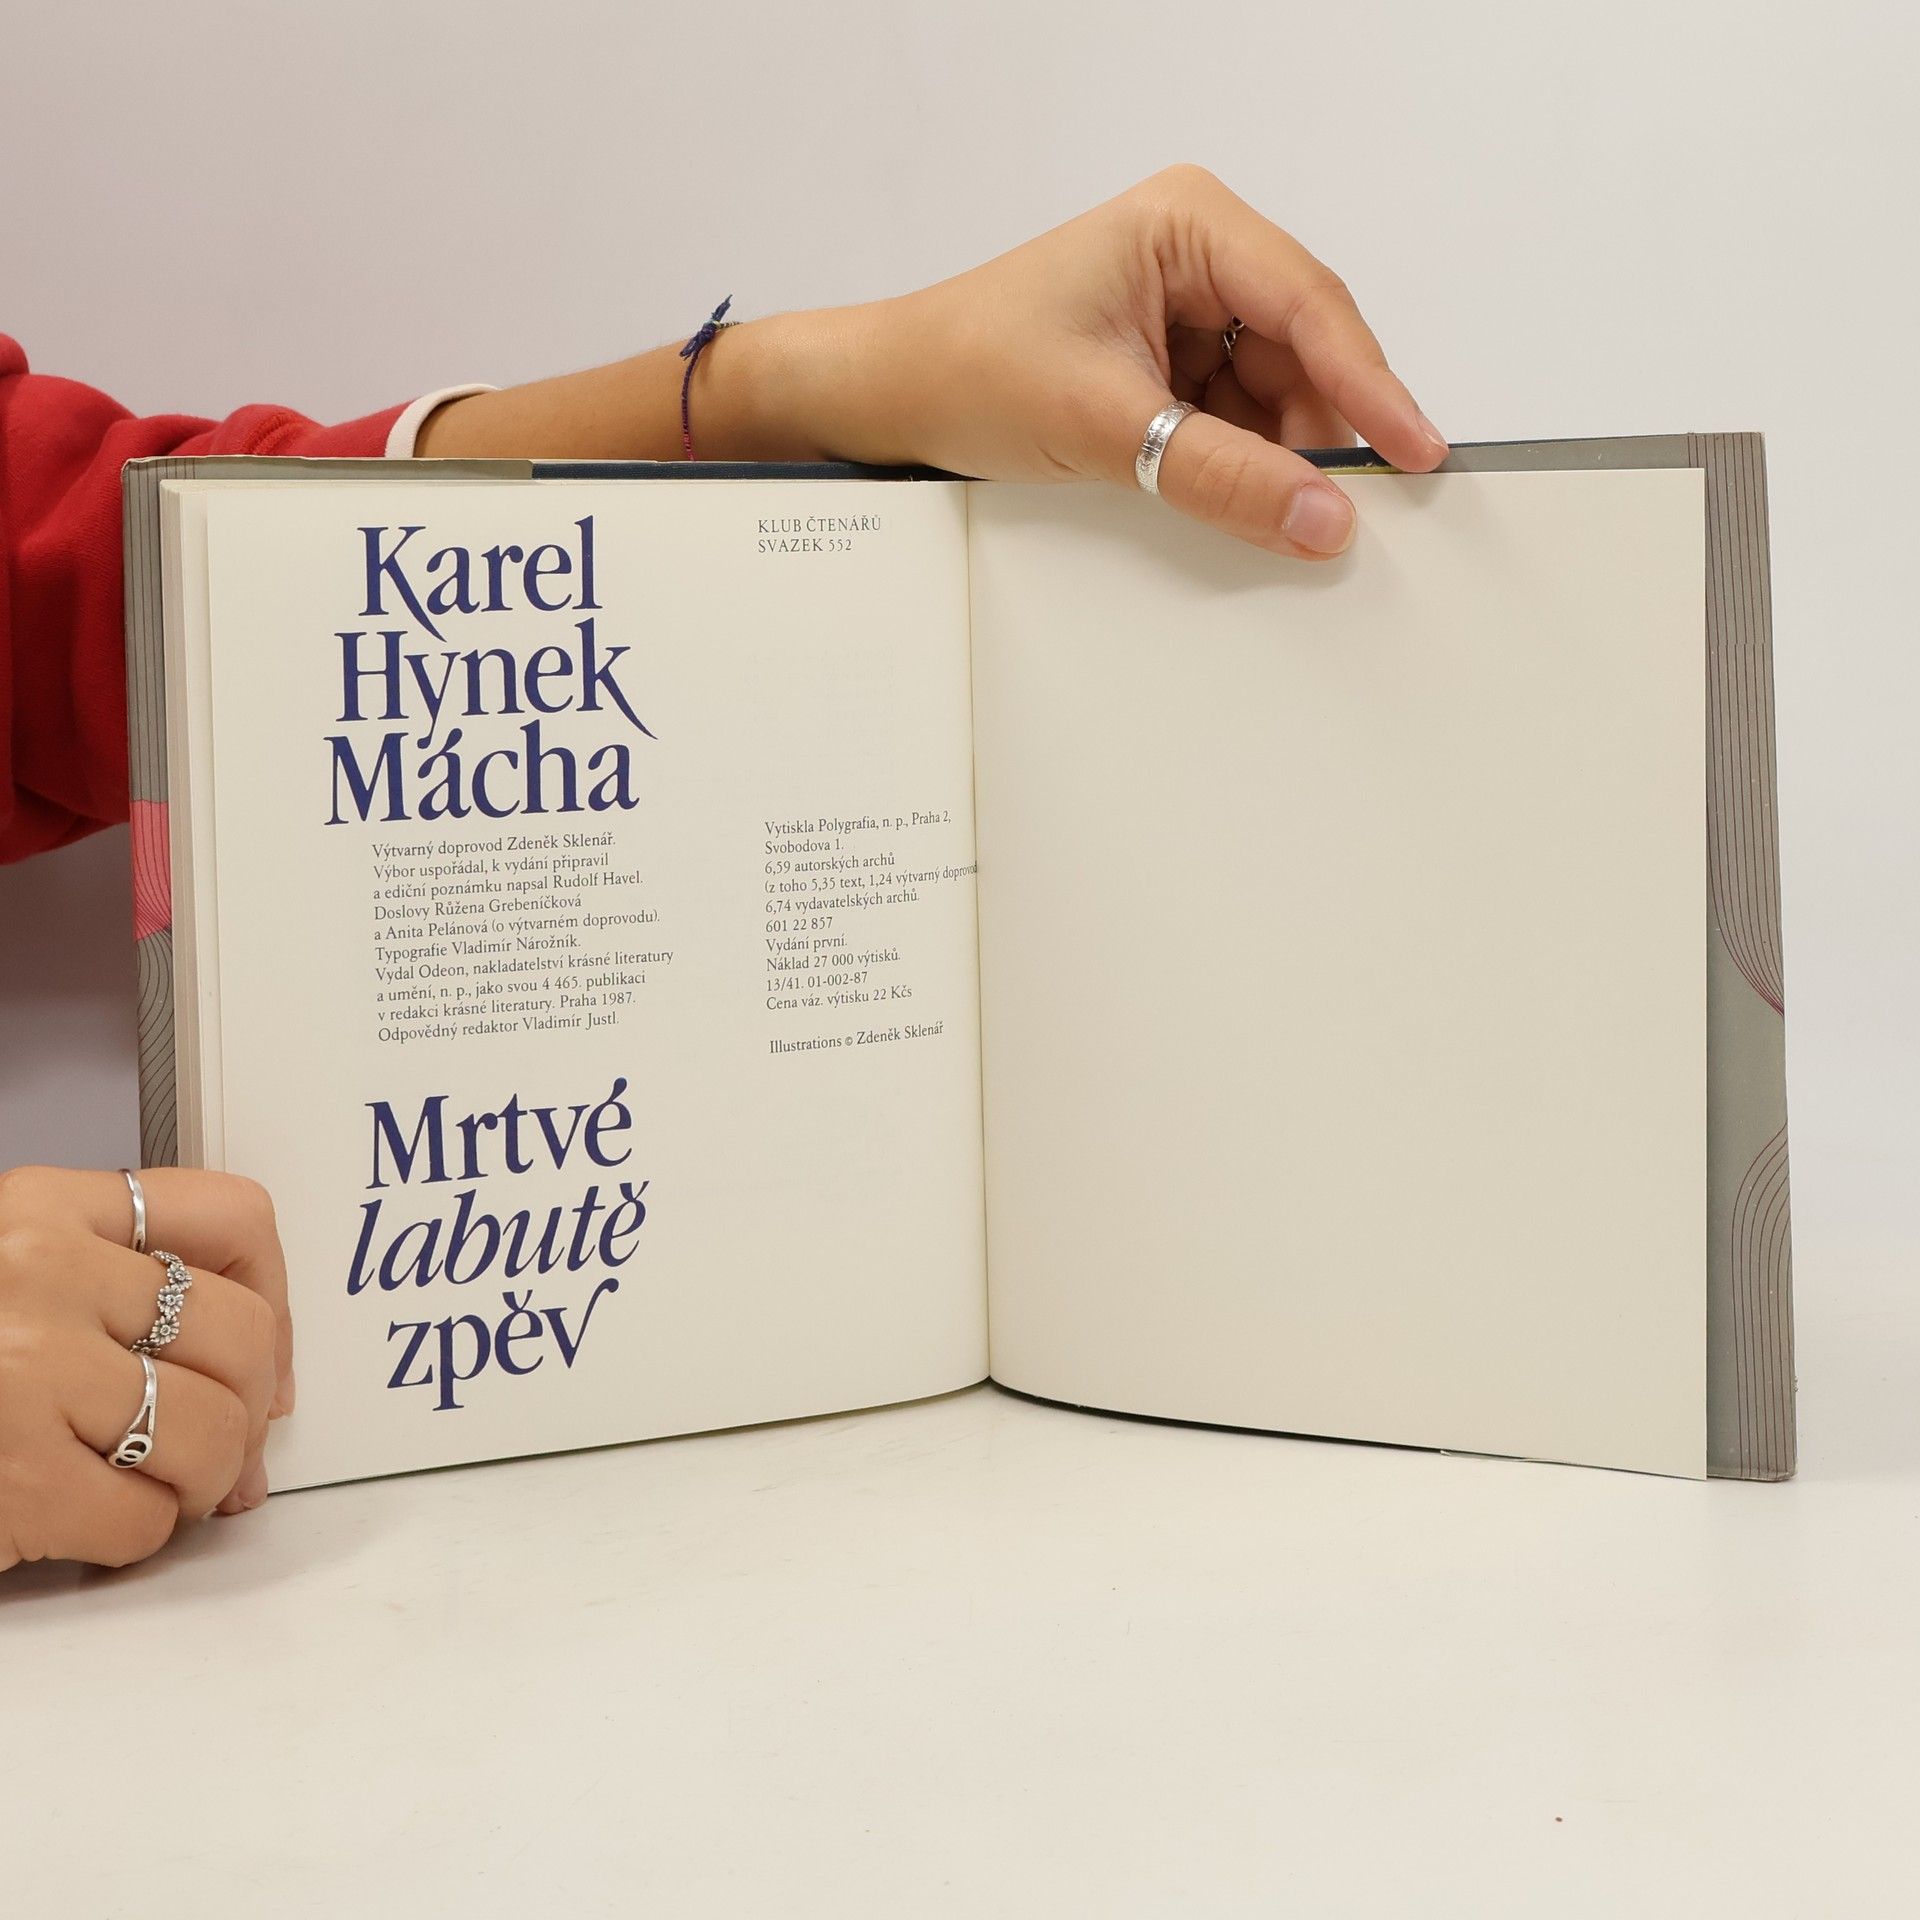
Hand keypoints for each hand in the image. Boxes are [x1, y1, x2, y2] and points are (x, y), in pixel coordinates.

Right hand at [0, 1166, 292, 1569]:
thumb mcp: (8, 1279)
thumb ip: (113, 1286)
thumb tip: (261, 1377)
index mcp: (42, 1209)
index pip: (232, 1218)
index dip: (278, 1297)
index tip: (268, 1356)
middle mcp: (40, 1276)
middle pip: (242, 1335)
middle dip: (249, 1409)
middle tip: (220, 1447)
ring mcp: (25, 1375)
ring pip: (212, 1430)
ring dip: (202, 1480)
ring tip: (160, 1487)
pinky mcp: (12, 1478)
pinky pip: (143, 1516)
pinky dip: (137, 1535)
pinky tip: (94, 1522)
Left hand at [782, 164, 1449, 554]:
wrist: (888, 401)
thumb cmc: (968, 370)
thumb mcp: (1106, 428)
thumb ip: (1221, 475)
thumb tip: (1320, 518)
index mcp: (1188, 225)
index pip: (1310, 305)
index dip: (1372, 386)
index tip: (1416, 453)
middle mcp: (1197, 256)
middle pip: (1304, 351)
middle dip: (1317, 433)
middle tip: (1344, 512)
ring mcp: (1184, 312)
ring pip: (1275, 394)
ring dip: (1276, 457)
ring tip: (1270, 513)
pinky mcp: (1167, 367)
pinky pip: (1237, 420)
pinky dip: (1241, 465)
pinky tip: (1235, 501)